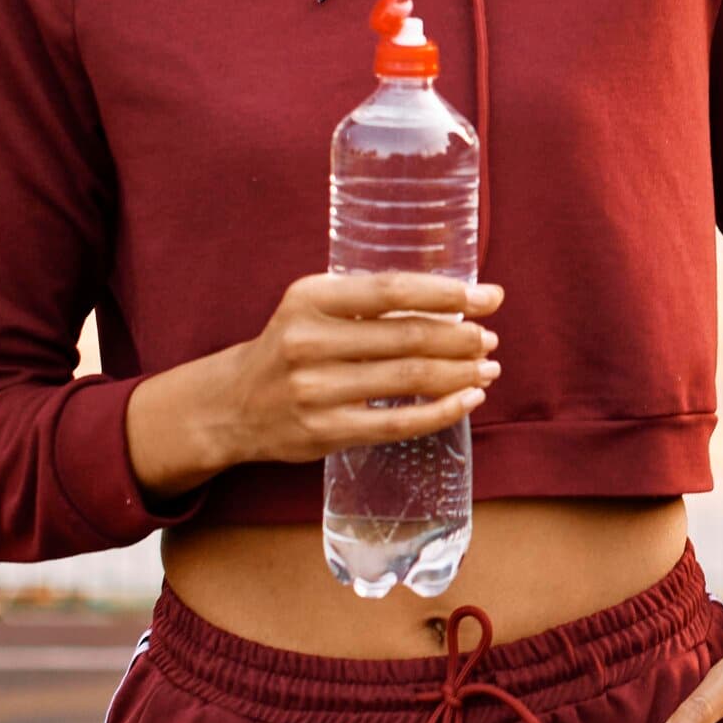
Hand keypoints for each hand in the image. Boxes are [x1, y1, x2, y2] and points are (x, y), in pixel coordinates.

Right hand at [125, 273, 503, 496]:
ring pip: (408, 379)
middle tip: (490, 338)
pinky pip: (397, 422)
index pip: (391, 290)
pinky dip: (441, 411)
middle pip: (407, 337)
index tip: (489, 297)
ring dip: (460, 373)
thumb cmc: (292, 346)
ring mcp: (315, 390)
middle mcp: (308, 342)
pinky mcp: (324, 431)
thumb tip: (458, 300)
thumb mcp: (316, 307)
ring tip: (489, 368)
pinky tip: (468, 400)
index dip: (447, 294)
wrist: (232, 404)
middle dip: (462, 338)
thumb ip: (373, 301)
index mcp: (310, 299)